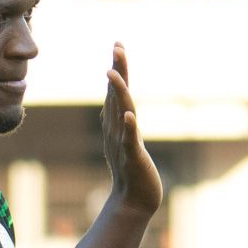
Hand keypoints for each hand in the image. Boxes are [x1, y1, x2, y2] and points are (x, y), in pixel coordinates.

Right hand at [100, 44, 161, 219]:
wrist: (133, 202)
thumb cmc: (132, 173)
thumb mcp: (126, 142)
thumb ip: (121, 124)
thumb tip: (115, 110)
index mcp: (116, 125)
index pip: (116, 91)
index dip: (118, 68)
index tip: (118, 45)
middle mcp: (116, 130)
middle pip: (116, 95)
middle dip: (117, 70)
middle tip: (117, 46)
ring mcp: (122, 143)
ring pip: (120, 112)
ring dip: (117, 93)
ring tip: (114, 73)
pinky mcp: (131, 158)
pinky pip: (129, 140)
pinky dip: (128, 128)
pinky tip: (128, 116)